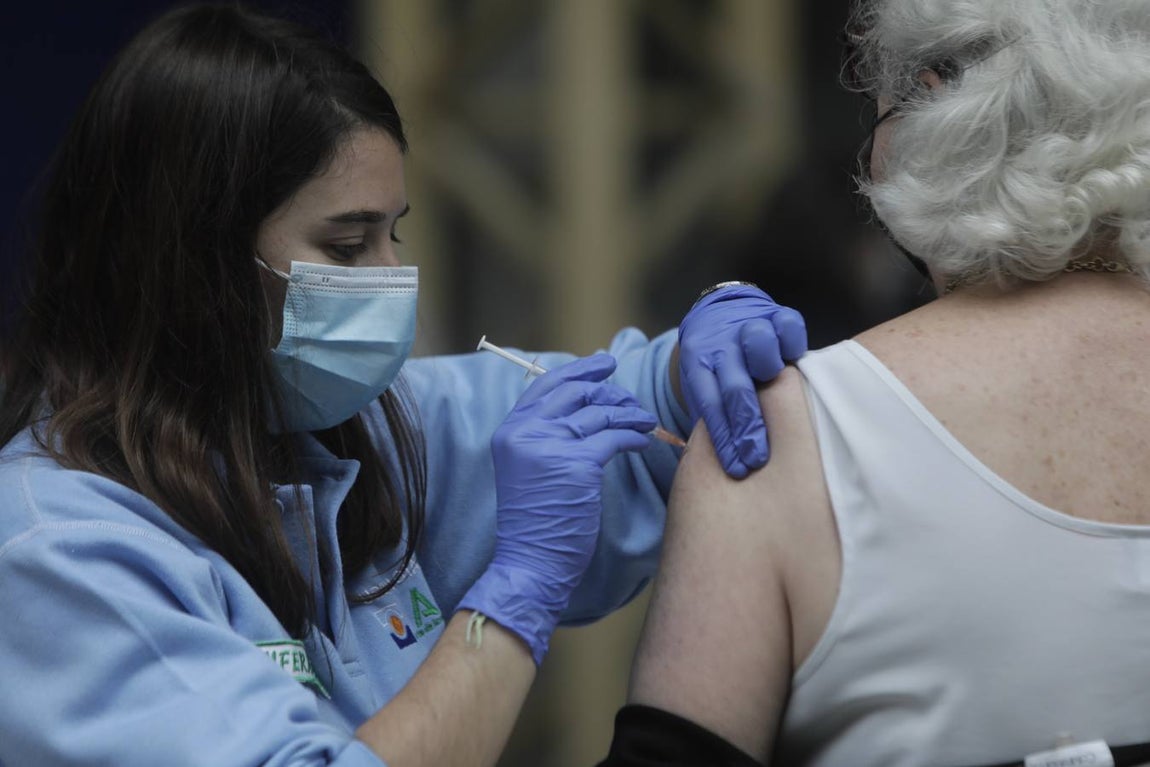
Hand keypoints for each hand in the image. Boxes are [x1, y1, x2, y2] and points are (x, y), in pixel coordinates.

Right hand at [458, 353, 656, 664]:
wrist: (531, 562)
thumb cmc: (536, 522)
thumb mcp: (528, 470)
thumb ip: (544, 436)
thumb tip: (584, 404)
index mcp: (510, 431)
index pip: (546, 384)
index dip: (579, 370)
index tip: (604, 363)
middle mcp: (526, 432)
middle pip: (576, 391)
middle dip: (610, 390)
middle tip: (631, 399)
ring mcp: (550, 445)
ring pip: (600, 412)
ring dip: (629, 413)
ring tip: (646, 421)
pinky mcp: (577, 463)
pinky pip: (614, 436)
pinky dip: (633, 436)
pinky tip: (642, 441)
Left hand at [678, 283, 806, 477]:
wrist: (718, 314)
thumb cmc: (715, 363)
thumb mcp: (703, 381)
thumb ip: (714, 410)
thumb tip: (730, 459)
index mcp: (698, 361)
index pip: (710, 404)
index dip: (724, 439)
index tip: (737, 468)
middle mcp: (721, 343)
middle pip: (735, 386)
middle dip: (747, 427)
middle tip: (758, 458)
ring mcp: (748, 325)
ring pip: (759, 345)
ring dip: (768, 372)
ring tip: (780, 397)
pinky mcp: (775, 313)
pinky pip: (788, 326)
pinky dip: (792, 344)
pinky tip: (794, 362)